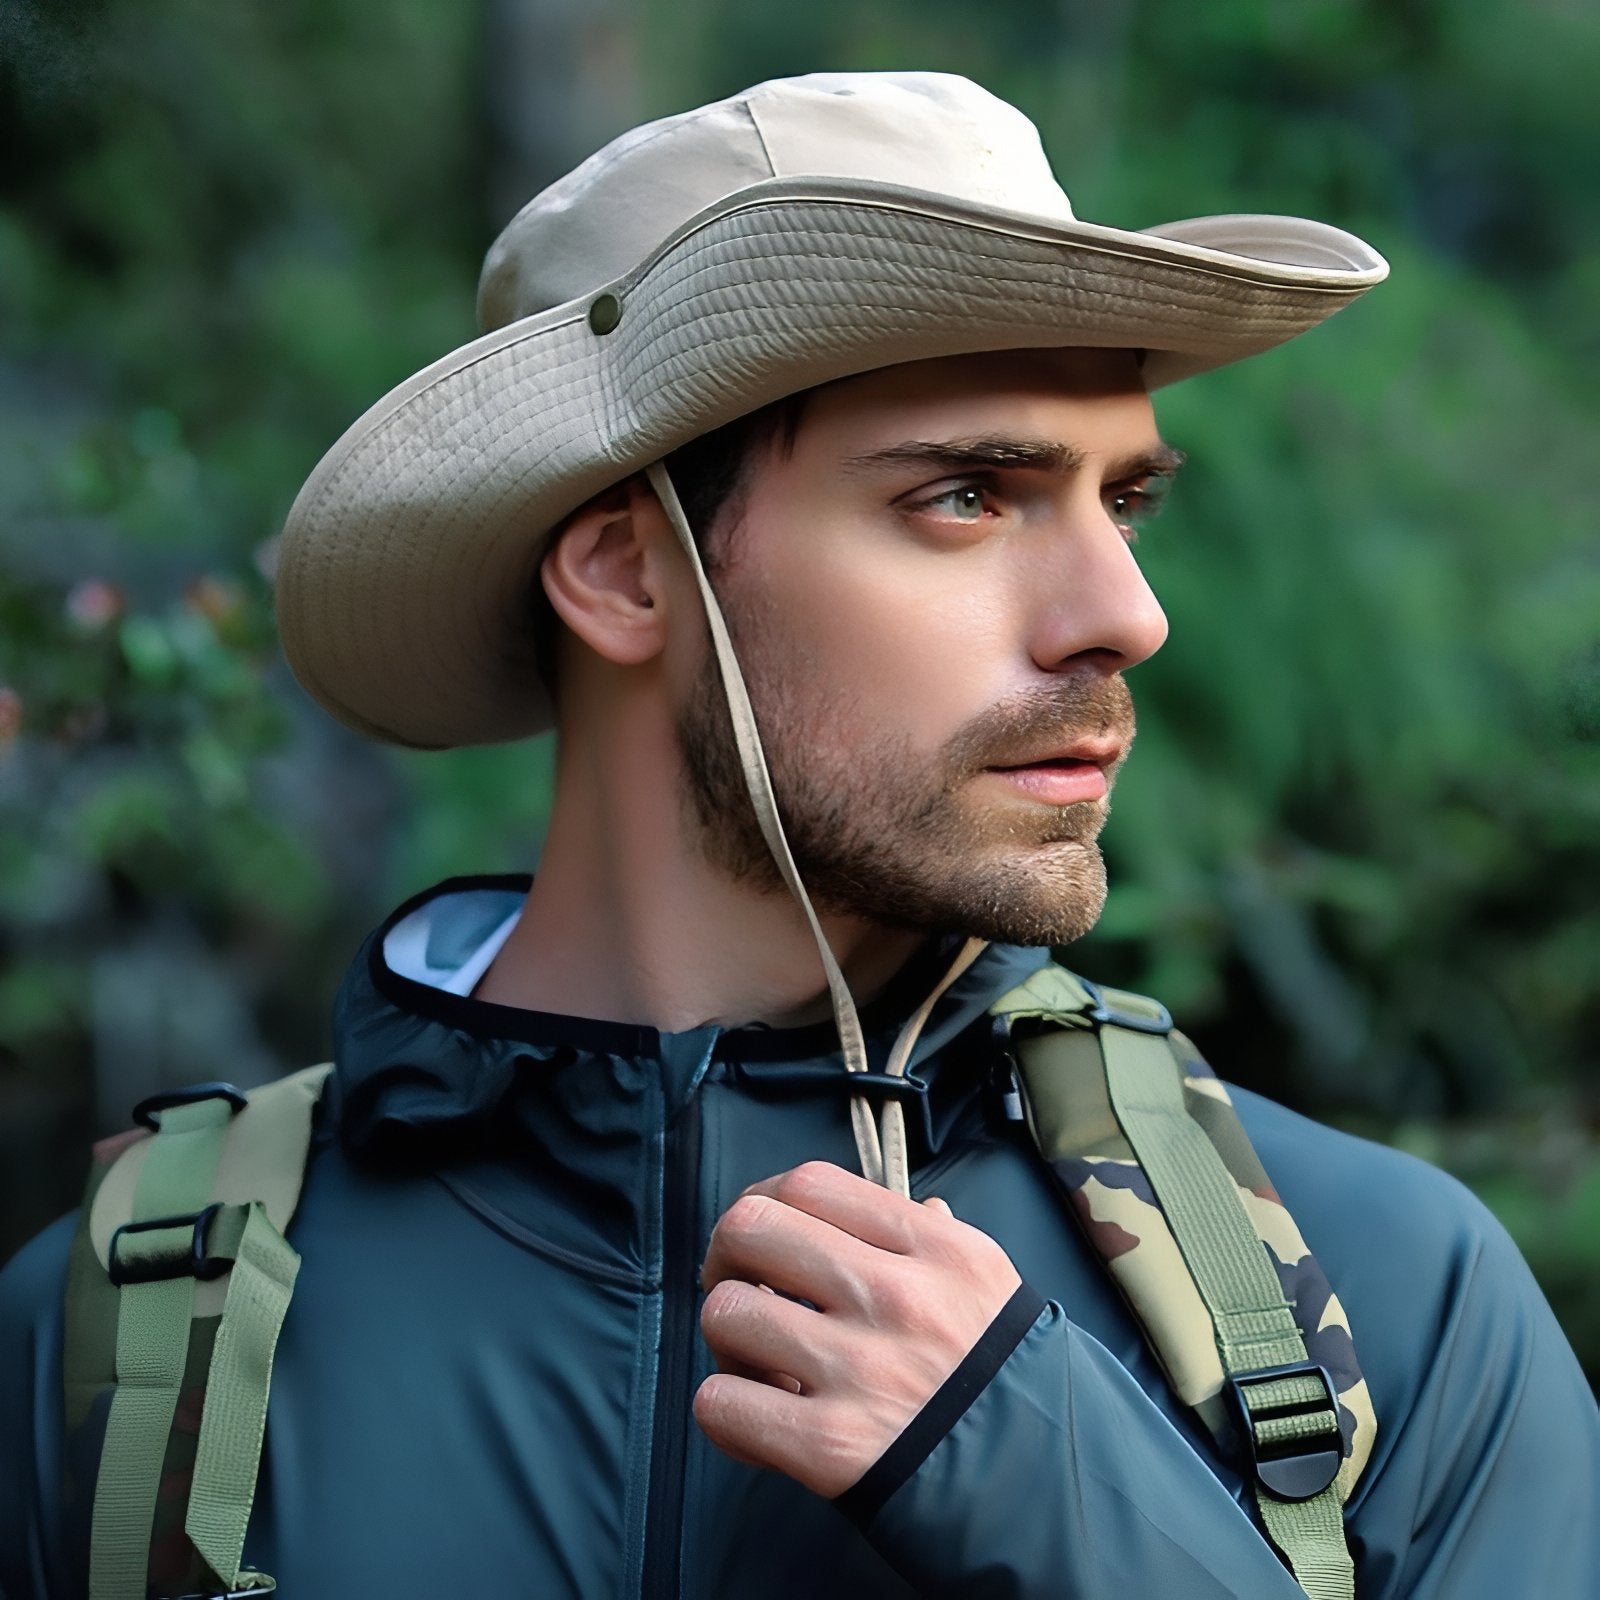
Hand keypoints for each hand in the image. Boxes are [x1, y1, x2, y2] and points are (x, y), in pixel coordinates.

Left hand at [694, 1160, 1021, 1497]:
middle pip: (750, 1228)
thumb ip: (932, 1236)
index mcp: (933, 1247)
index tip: (769, 1235)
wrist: (1045, 1485)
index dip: (766, 1199)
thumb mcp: (988, 1283)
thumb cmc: (1005, 1375)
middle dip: (728, 1256)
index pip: (810, 1182)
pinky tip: (763, 1418)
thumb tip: (898, 1208)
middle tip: (746, 1286)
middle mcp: (894, 1298)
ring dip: (729, 1340)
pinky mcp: (831, 1448)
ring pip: (725, 1312)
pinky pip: (721, 1403)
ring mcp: (860, 1371)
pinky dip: (725, 1411)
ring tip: (762, 1362)